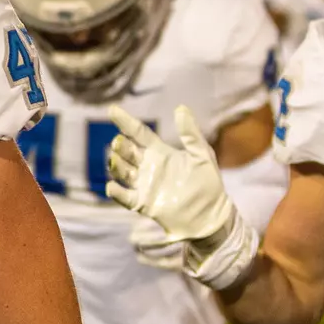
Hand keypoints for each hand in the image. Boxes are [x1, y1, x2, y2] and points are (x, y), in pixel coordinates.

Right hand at [105, 105, 258, 290]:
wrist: (211, 215)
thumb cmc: (208, 184)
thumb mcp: (202, 154)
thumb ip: (190, 133)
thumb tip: (180, 108)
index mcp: (161, 152)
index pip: (139, 134)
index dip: (126, 122)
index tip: (112, 110)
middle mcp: (149, 167)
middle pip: (127, 152)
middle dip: (120, 146)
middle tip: (119, 143)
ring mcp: (144, 185)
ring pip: (123, 172)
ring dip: (116, 165)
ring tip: (115, 160)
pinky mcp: (143, 204)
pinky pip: (125, 197)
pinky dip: (116, 192)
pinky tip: (112, 186)